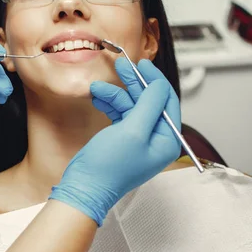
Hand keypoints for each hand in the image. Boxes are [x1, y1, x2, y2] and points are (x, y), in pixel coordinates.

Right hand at [49, 59, 180, 225]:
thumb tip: (160, 85)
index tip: (143, 64)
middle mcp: (155, 139)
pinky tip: (97, 98)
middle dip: (134, 83)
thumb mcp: (133, 131)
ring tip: (97, 88)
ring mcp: (138, 139)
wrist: (85, 187)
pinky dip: (109, 104)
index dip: (155, 80)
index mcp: (166, 141)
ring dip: (115, 94)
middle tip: (122, 65)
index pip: (167, 102)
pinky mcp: (121, 139)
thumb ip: (150, 105)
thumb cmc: (109, 166)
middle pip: (148, 101)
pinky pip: (119, 114)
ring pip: (131, 106)